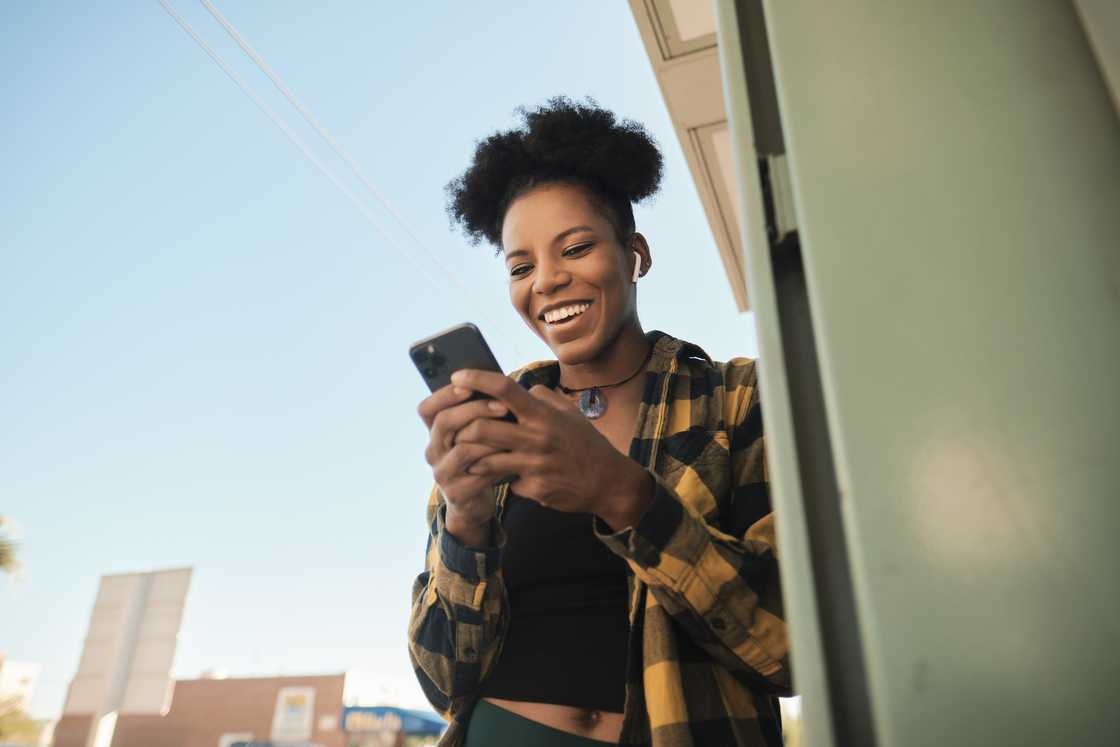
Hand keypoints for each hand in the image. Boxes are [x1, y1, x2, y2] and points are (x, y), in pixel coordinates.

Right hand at [417, 383, 512, 542]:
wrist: (475, 503)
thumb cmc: (480, 459)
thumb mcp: (475, 435)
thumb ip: (477, 414)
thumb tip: (496, 384)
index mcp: (435, 433)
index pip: (427, 409)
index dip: (444, 395)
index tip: (469, 384)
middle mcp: (433, 451)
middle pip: (444, 422)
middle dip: (475, 410)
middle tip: (503, 406)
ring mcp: (442, 473)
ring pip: (462, 449)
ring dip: (490, 438)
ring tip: (513, 432)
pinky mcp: (456, 493)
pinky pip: (478, 473)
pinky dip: (497, 463)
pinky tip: (513, 457)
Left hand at [448, 369, 651, 525]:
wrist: (609, 483)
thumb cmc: (586, 444)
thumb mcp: (570, 413)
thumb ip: (543, 399)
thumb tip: (522, 387)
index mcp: (544, 415)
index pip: (504, 389)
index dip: (477, 380)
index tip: (457, 377)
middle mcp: (537, 438)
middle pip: (482, 428)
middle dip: (462, 429)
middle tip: (455, 430)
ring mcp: (535, 466)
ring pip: (487, 460)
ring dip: (473, 458)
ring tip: (469, 457)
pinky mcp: (535, 489)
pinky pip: (507, 482)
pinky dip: (504, 480)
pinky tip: (507, 479)